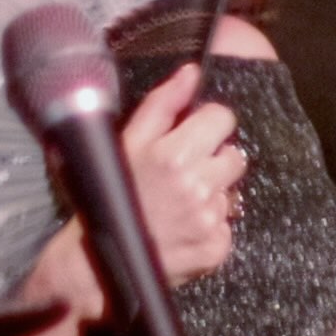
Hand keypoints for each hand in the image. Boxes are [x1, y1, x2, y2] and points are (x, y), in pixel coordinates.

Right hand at [33, 65, 247, 316]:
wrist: (99, 263)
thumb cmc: (110, 195)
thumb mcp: (128, 143)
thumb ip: (163, 104)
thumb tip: (192, 72)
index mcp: (175, 154)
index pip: (223, 118)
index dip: (208, 126)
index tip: (191, 138)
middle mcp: (198, 186)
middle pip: (235, 155)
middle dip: (214, 160)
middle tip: (185, 174)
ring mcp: (210, 219)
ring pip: (232, 191)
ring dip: (213, 194)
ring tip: (180, 204)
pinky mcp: (217, 247)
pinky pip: (228, 225)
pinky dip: (211, 226)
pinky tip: (184, 228)